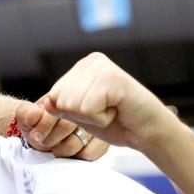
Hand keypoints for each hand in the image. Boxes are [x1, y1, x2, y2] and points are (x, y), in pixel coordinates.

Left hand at [15, 99, 108, 159]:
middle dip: (50, 140)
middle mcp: (83, 109)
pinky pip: (90, 153)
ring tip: (56, 148)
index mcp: (65, 98)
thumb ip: (25, 113)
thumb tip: (35, 114)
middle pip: (66, 127)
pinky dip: (76, 157)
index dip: (44, 126)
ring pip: (77, 143)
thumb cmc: (36, 124)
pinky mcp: (102, 143)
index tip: (36, 135)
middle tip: (46, 142)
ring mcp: (95, 125)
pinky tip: (70, 153)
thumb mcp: (25, 117)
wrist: (44, 134)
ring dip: (61, 150)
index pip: (57, 112)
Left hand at [40, 53, 177, 154]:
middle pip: (59, 99)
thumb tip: (46, 103)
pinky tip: (117, 110)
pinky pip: (86, 109)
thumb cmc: (115, 123)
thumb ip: (60, 105)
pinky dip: (100, 119)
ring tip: (112, 110)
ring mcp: (102, 67)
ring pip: (71, 105)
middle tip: (106, 111)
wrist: (147, 133)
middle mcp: (90, 61)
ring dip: (91, 117)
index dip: (72, 113)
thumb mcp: (79, 114)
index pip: (53, 96)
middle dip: (80, 115)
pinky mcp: (112, 78)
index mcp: (81, 67)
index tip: (96, 110)